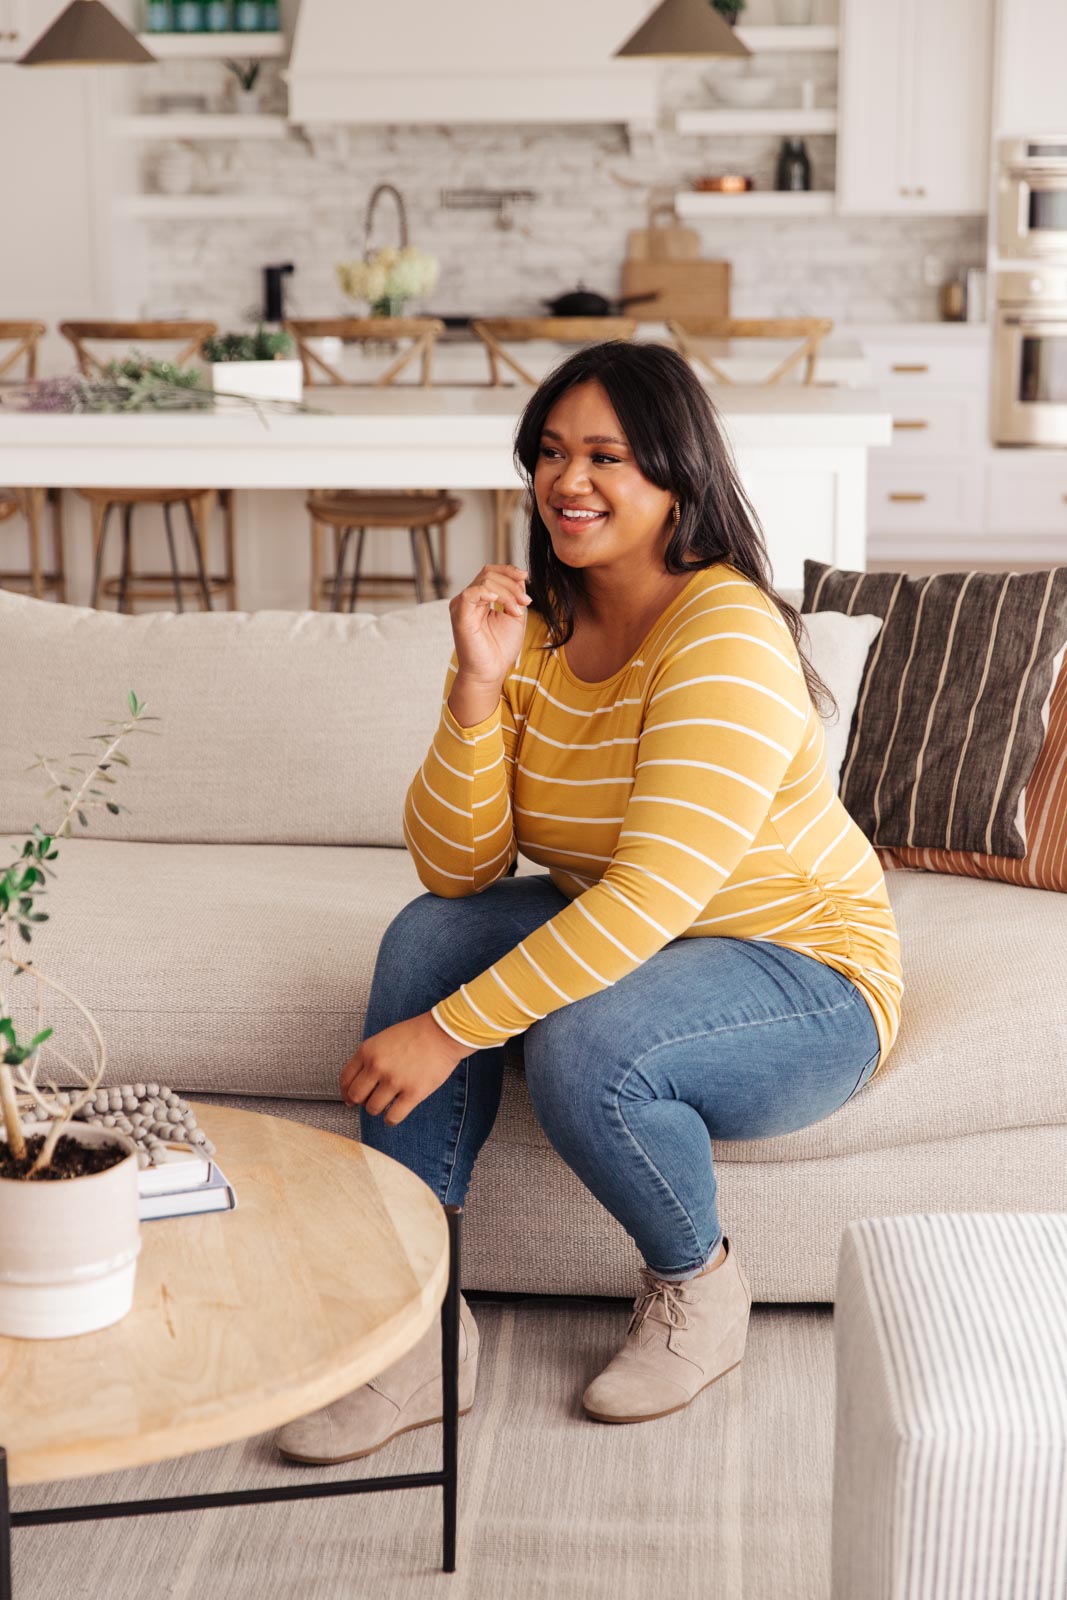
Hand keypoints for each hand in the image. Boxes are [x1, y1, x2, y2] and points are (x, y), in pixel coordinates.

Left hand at [340, 1011, 469, 1126]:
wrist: (443, 1033)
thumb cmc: (416, 1034)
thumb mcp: (383, 1039)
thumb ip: (369, 1058)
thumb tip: (357, 1084)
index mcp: (368, 1051)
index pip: (345, 1078)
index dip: (345, 1092)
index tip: (349, 1098)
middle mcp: (378, 1066)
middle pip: (356, 1096)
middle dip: (360, 1101)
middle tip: (369, 1101)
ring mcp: (395, 1080)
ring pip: (372, 1108)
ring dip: (377, 1109)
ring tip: (386, 1104)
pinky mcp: (413, 1093)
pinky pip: (393, 1117)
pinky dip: (390, 1119)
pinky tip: (394, 1114)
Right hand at [449, 564, 530, 688]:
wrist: (490, 672)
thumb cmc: (500, 648)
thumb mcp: (515, 615)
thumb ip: (515, 595)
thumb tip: (519, 577)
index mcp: (479, 598)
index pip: (490, 572)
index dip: (509, 571)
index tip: (526, 578)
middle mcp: (468, 599)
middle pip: (488, 573)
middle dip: (512, 584)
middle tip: (526, 602)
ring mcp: (462, 606)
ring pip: (484, 581)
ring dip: (507, 593)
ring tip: (516, 611)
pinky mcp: (459, 615)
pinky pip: (471, 593)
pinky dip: (487, 593)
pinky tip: (499, 602)